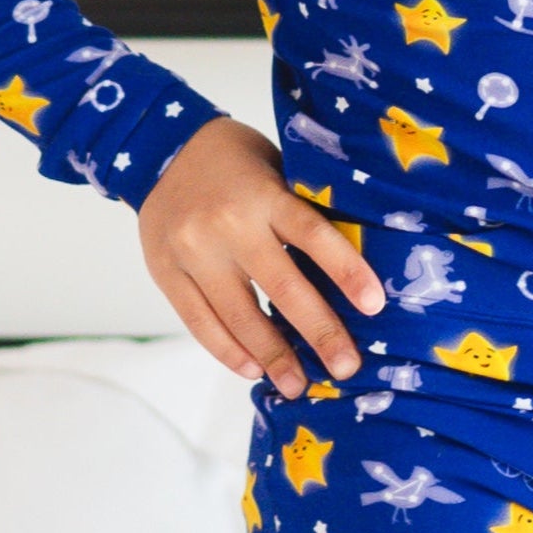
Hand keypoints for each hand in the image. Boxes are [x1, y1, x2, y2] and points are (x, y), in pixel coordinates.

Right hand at [136, 115, 386, 393]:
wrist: (158, 147)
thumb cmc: (234, 161)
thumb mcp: (274, 169)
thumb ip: (300, 212)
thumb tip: (346, 271)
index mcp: (263, 194)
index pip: (313, 235)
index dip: (346, 271)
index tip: (374, 306)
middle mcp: (229, 226)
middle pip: (282, 288)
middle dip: (319, 332)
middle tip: (347, 366)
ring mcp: (193, 252)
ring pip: (239, 316)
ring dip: (273, 356)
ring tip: (297, 385)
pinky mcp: (166, 273)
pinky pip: (200, 322)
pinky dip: (228, 350)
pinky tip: (253, 369)